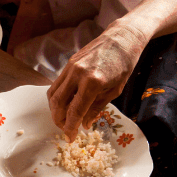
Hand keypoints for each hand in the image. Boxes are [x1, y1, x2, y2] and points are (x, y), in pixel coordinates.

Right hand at [47, 21, 149, 139]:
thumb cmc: (124, 64)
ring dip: (54, 111)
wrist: (121, 39)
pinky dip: (56, 98)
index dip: (70, 127)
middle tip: (65, 130)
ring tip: (63, 119)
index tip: (70, 138)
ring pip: (53, 95)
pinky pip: (55, 85)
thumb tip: (84, 124)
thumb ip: (97, 107)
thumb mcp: (115, 90)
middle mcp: (77, 75)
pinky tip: (62, 105)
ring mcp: (70, 68)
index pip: (75, 111)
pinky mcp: (67, 64)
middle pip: (58, 104)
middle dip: (59, 121)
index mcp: (93, 83)